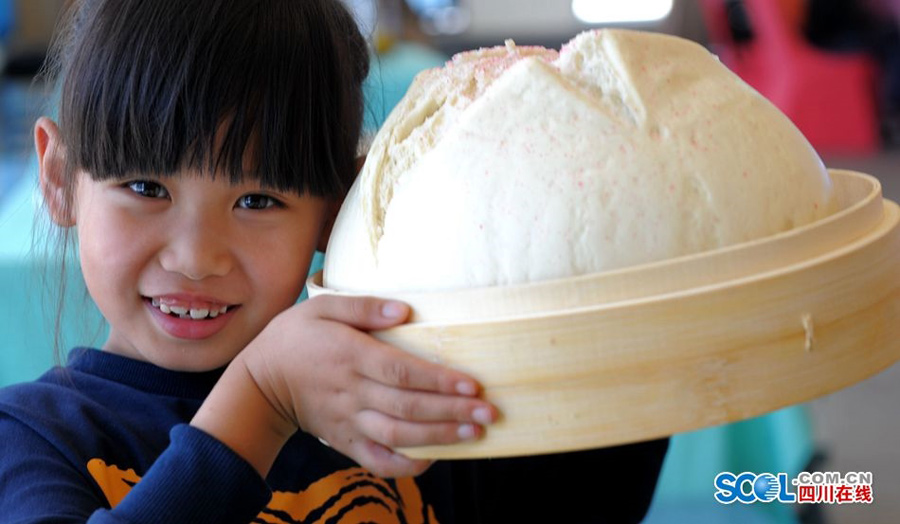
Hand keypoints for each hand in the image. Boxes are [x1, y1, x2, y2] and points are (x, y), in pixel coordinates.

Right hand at [238, 295, 496, 476]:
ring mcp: (349, 422)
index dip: (438, 379)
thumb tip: (405, 311)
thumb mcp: (321, 307)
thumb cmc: (295, 337)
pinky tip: (435, 458)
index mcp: (349, 357)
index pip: (401, 371)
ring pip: (398, 436)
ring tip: (475, 433)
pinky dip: (406, 466)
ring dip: (439, 437)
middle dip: (451, 411)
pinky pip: (378, 461)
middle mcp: (352, 393)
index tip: (471, 384)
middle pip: (408, 407)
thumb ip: (363, 307)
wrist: (259, 383)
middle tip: (489, 412)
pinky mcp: (345, 442)